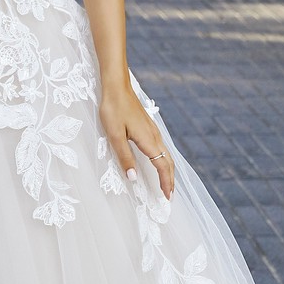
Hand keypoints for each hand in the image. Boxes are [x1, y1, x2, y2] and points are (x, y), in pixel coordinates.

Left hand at [100, 84, 174, 200]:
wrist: (116, 86)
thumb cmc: (113, 109)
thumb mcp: (115, 136)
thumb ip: (125, 157)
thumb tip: (134, 179)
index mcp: (148, 140)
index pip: (162, 166)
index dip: (165, 183)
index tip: (167, 198)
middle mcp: (155, 136)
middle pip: (168, 162)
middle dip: (170, 180)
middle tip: (170, 196)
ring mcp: (153, 130)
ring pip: (166, 154)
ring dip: (168, 171)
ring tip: (166, 183)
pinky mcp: (148, 126)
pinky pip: (161, 148)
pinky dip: (164, 160)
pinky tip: (159, 161)